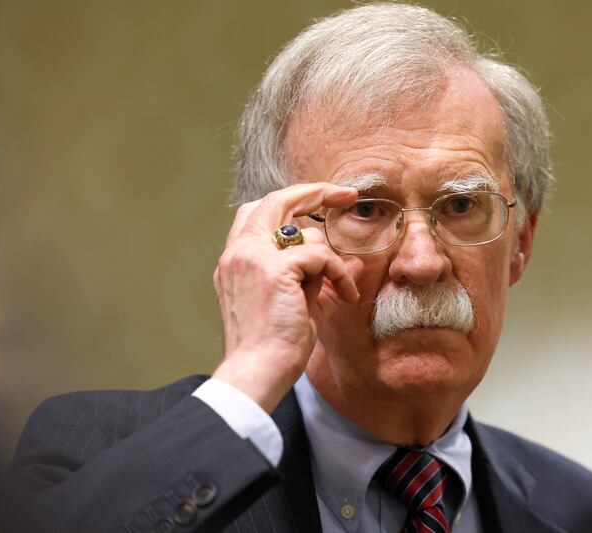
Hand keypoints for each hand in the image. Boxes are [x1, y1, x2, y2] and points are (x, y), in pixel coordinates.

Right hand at [211, 183, 361, 412]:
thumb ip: (323, 280)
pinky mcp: (273, 269)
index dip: (292, 201)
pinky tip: (345, 296)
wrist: (258, 371)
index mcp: (237, 259)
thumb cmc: (276, 346)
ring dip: (331, 259)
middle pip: (276, 200)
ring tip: (340, 290)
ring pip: (305, 232)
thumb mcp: (302, 305)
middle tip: (346, 194)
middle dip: (314, 191)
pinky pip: (320, 255)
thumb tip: (354, 262)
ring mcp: (253, 257)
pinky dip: (339, 273)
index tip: (321, 202)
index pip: (259, 212)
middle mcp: (239, 252)